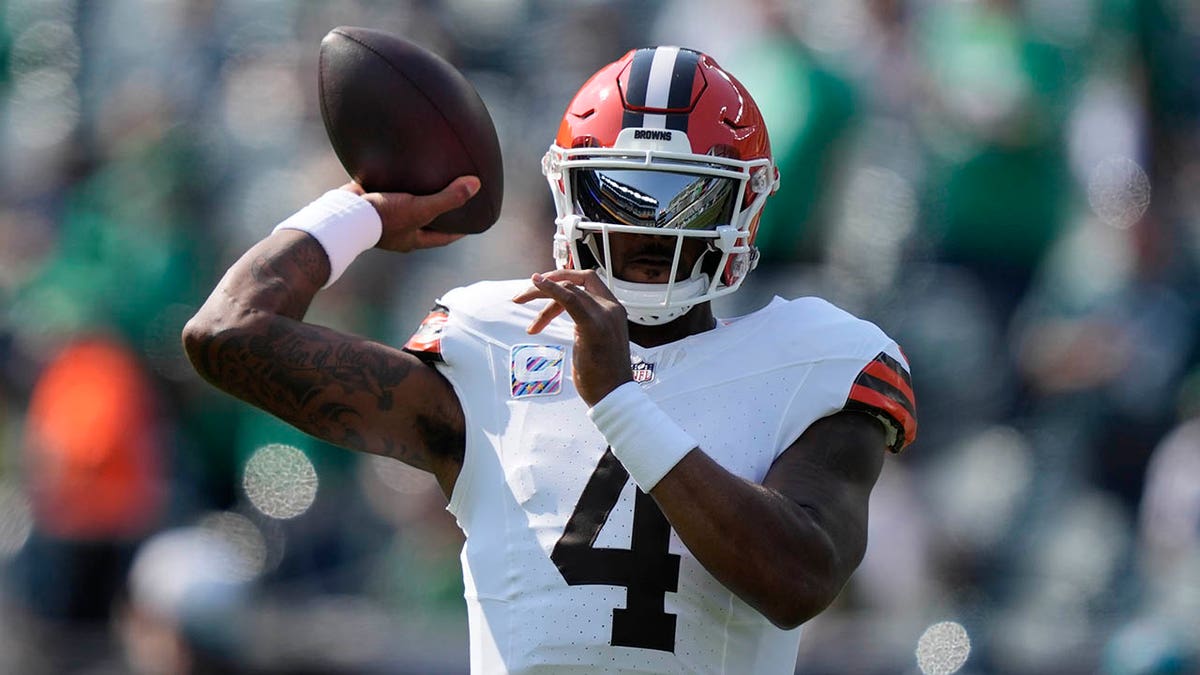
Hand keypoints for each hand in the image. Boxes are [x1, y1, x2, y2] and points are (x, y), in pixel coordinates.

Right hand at [339, 176, 479, 252]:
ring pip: (405, 207)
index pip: (443, 238)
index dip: (459, 231)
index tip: (473, 222)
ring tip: (428, 180)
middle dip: (438, 213)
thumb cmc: (383, 217)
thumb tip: (476, 184)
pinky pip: (387, 192)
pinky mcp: (369, 202)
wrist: (344, 212)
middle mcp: (398, 231)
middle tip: (453, 198)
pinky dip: (396, 183)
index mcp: (411, 239)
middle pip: (424, 223)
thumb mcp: (420, 208)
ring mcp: (382, 218)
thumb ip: (448, 197)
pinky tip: (401, 167)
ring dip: (415, 196)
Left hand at [512, 269, 632, 405]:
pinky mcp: (593, 326)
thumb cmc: (603, 375)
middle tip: (524, 293)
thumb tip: (564, 314)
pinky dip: (550, 288)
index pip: (588, 281)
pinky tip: (537, 283)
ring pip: (568, 289)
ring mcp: (604, 315)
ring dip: (540, 292)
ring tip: (520, 301)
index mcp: (614, 310)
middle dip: (549, 281)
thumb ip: (584, 323)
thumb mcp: (594, 341)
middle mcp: (611, 308)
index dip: (564, 279)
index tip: (543, 286)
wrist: (614, 396)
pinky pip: (569, 299)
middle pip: (576, 281)